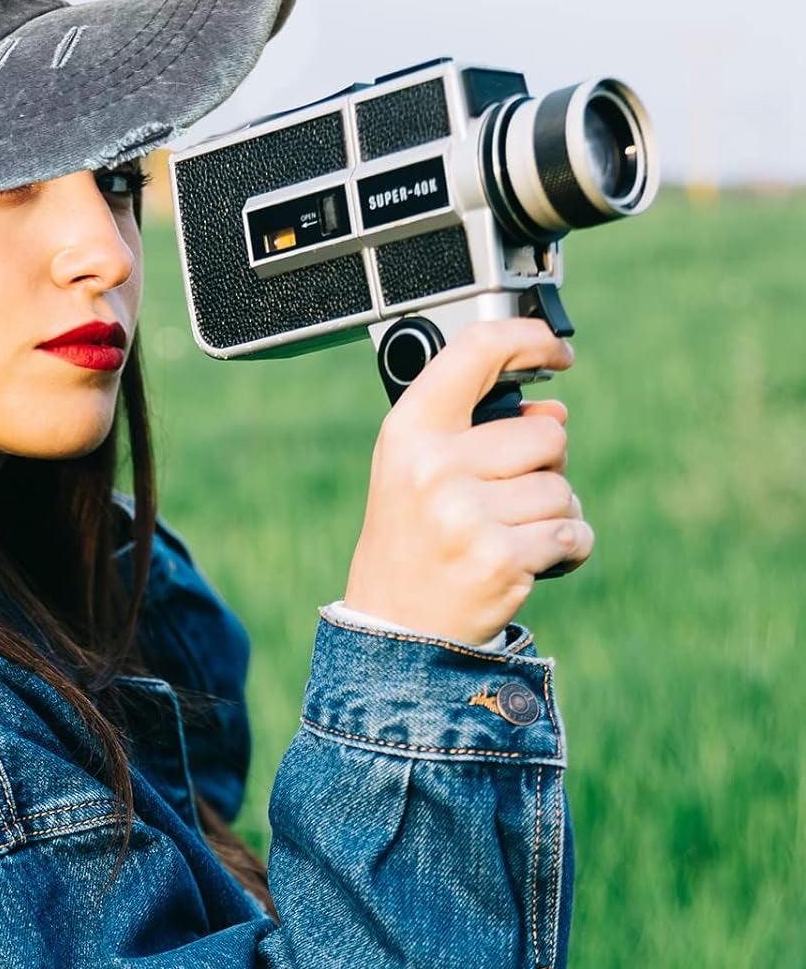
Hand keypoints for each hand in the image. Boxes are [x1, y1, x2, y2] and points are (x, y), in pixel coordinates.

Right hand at [341, 317, 592, 646]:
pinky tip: (529, 563)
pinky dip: (567, 550)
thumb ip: (476, 432)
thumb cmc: (410, 544)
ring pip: (563, 489)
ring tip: (508, 537)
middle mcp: (433, 467)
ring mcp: (465, 514)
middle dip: (543, 468)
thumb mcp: (419, 473)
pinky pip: (574, 534)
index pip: (476, 352)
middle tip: (499, 502)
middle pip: (547, 433)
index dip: (528, 340)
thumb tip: (556, 410)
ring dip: (554, 515)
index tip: (557, 351)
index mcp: (409, 433)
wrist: (394, 628)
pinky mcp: (501, 558)